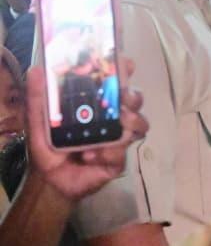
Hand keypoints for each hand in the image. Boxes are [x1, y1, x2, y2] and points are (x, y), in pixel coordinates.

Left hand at [25, 65, 147, 201]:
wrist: (50, 181)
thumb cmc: (48, 148)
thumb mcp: (38, 121)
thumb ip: (38, 98)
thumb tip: (36, 71)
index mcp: (96, 106)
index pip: (116, 84)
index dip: (124, 72)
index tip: (125, 64)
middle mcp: (112, 120)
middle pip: (135, 101)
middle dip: (134, 97)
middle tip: (124, 99)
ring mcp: (118, 140)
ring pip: (139, 126)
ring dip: (131, 123)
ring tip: (118, 126)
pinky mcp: (117, 160)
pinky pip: (121, 153)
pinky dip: (107, 152)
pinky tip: (90, 155)